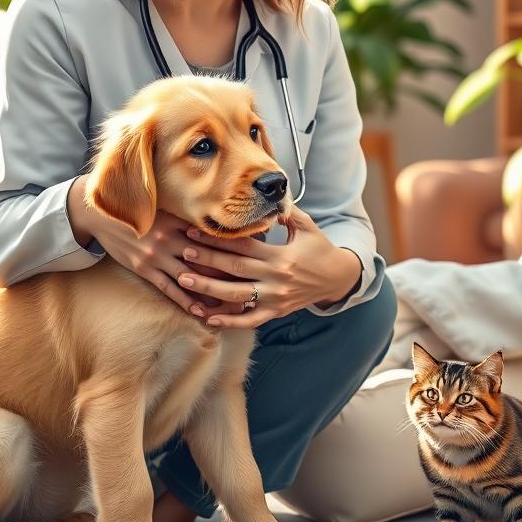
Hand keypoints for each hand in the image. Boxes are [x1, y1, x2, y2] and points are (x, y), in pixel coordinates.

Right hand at [66, 175, 246, 319]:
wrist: (102, 214)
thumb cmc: (138, 210)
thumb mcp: (163, 208)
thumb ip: (187, 217)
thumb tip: (216, 223)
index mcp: (177, 221)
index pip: (210, 236)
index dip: (233, 246)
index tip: (254, 256)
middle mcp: (169, 238)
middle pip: (205, 259)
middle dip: (228, 274)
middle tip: (252, 287)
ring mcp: (156, 255)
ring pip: (189, 278)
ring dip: (211, 293)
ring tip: (232, 306)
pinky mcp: (144, 269)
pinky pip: (168, 288)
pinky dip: (185, 301)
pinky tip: (200, 311)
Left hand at [175, 206, 362, 328]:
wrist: (337, 279)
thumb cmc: (319, 249)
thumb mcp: (307, 227)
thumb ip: (287, 213)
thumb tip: (267, 200)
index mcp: (282, 256)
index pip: (245, 246)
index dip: (219, 238)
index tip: (196, 230)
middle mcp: (277, 279)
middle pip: (235, 269)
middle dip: (207, 260)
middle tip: (183, 252)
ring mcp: (275, 298)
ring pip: (237, 296)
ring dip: (208, 289)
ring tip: (184, 281)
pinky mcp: (276, 312)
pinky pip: (249, 320)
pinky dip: (229, 321)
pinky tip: (208, 318)